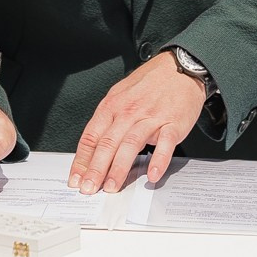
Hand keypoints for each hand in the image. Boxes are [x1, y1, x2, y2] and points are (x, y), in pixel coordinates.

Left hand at [69, 52, 206, 195]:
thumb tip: (93, 149)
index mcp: (112, 106)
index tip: (77, 179)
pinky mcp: (173, 123)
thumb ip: (109, 120)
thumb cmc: (150, 83)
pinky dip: (158, 160)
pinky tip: (153, 175)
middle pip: (108, 143)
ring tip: (112, 186)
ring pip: (131, 144)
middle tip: (89, 189)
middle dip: (96, 169)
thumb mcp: (121, 95)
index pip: (91, 136)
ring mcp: (151, 118)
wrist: (180, 67)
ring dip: (119, 168)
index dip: (82, 160)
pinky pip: (165, 143)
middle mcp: (129, 112)